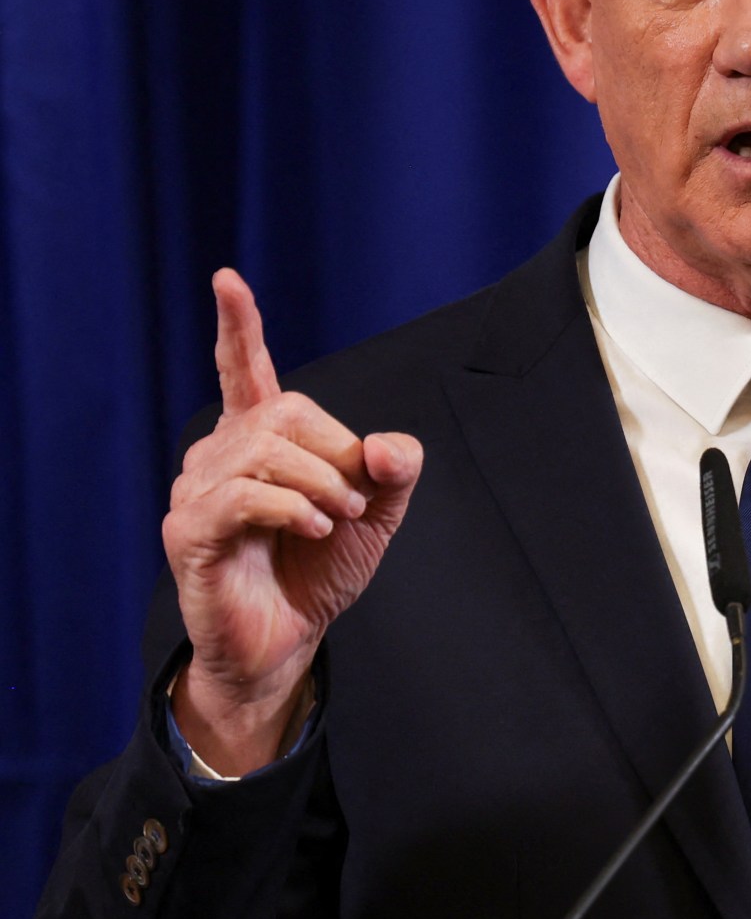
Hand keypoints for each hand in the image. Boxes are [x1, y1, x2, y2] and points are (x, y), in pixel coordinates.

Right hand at [162, 269, 423, 773]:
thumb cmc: (321, 569)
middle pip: (283, 412)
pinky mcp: (188, 529)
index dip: (239, 325)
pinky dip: (291, 508)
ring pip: (265, 450)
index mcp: (260, 438)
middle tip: (355, 501)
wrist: (288, 639)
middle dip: (335, 453)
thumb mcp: (378, 513)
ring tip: (334, 521)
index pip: (245, 368)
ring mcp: (196, 489)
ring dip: (320, 484)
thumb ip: (394, 469)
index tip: (226, 278)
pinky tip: (312, 530)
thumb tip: (384, 447)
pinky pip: (243, 494)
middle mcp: (219, 453)